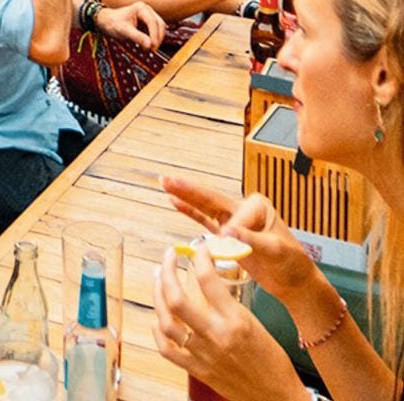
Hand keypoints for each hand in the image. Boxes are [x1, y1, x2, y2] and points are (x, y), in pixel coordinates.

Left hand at [97, 0, 165, 49]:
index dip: (155, 34)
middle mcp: (147, 10)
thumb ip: (137, 37)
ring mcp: (149, 16)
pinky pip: (156, 31)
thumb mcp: (123, 30)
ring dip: (157, 39)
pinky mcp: (148, 23)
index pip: (152, 21)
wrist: (107, 21)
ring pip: (160, 28)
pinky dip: (155, 39)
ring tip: (150, 49)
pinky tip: (149, 46)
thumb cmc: (113, 23)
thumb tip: (150, 46)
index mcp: (141, 8)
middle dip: (158, 37)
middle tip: (152, 50)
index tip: (153, 46)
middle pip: (159, 24)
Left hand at [153, 247, 305, 400]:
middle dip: (167, 271)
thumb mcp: (254, 323)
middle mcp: (215, 335)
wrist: (277, 397)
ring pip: (166, 321)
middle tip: (168, 256)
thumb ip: (228, 305)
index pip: (207, 279)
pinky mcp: (197, 371)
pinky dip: (158, 332)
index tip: (199, 249)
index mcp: (235, 320)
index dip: (199, 256)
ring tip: (159, 280)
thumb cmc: (272, 362)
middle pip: (176, 298)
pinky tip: (159, 319)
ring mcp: (203, 354)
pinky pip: (167, 350)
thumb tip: (208, 282)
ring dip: (158, 296)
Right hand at [162, 178, 313, 303]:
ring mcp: (234, 220)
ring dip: (186, 197)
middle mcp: (244, 209)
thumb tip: (227, 231)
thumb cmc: (292, 264)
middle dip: (189, 189)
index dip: (230, 232)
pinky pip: (206, 222)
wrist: (296, 282)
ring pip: (205, 207)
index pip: (234, 215)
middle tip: (167, 179)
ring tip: (166, 185)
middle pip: (211, 199)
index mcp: (257, 206)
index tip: (234, 249)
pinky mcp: (228, 235)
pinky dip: (191, 213)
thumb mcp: (276, 250)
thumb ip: (251, 239)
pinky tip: (177, 203)